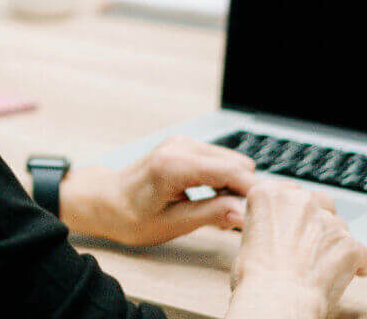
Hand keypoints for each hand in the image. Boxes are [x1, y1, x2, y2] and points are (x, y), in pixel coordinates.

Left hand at [58, 136, 256, 246]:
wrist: (104, 200)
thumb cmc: (129, 215)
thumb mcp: (171, 224)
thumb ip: (210, 215)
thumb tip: (244, 213)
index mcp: (175, 164)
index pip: (232, 172)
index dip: (252, 193)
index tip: (262, 214)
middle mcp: (181, 146)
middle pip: (238, 164)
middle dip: (243, 192)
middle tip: (234, 220)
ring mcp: (183, 142)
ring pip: (232, 161)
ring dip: (234, 187)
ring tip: (219, 212)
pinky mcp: (185, 145)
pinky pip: (219, 160)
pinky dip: (223, 180)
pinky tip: (211, 200)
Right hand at [227, 180, 366, 318]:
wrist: (277, 300)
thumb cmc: (256, 277)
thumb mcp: (247, 239)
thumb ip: (267, 224)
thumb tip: (279, 232)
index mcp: (270, 195)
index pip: (287, 191)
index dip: (291, 211)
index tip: (290, 225)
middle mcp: (300, 201)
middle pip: (317, 202)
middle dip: (315, 221)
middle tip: (305, 246)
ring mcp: (328, 221)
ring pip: (338, 225)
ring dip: (332, 241)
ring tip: (319, 266)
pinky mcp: (350, 243)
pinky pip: (359, 251)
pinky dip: (354, 263)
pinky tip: (343, 275)